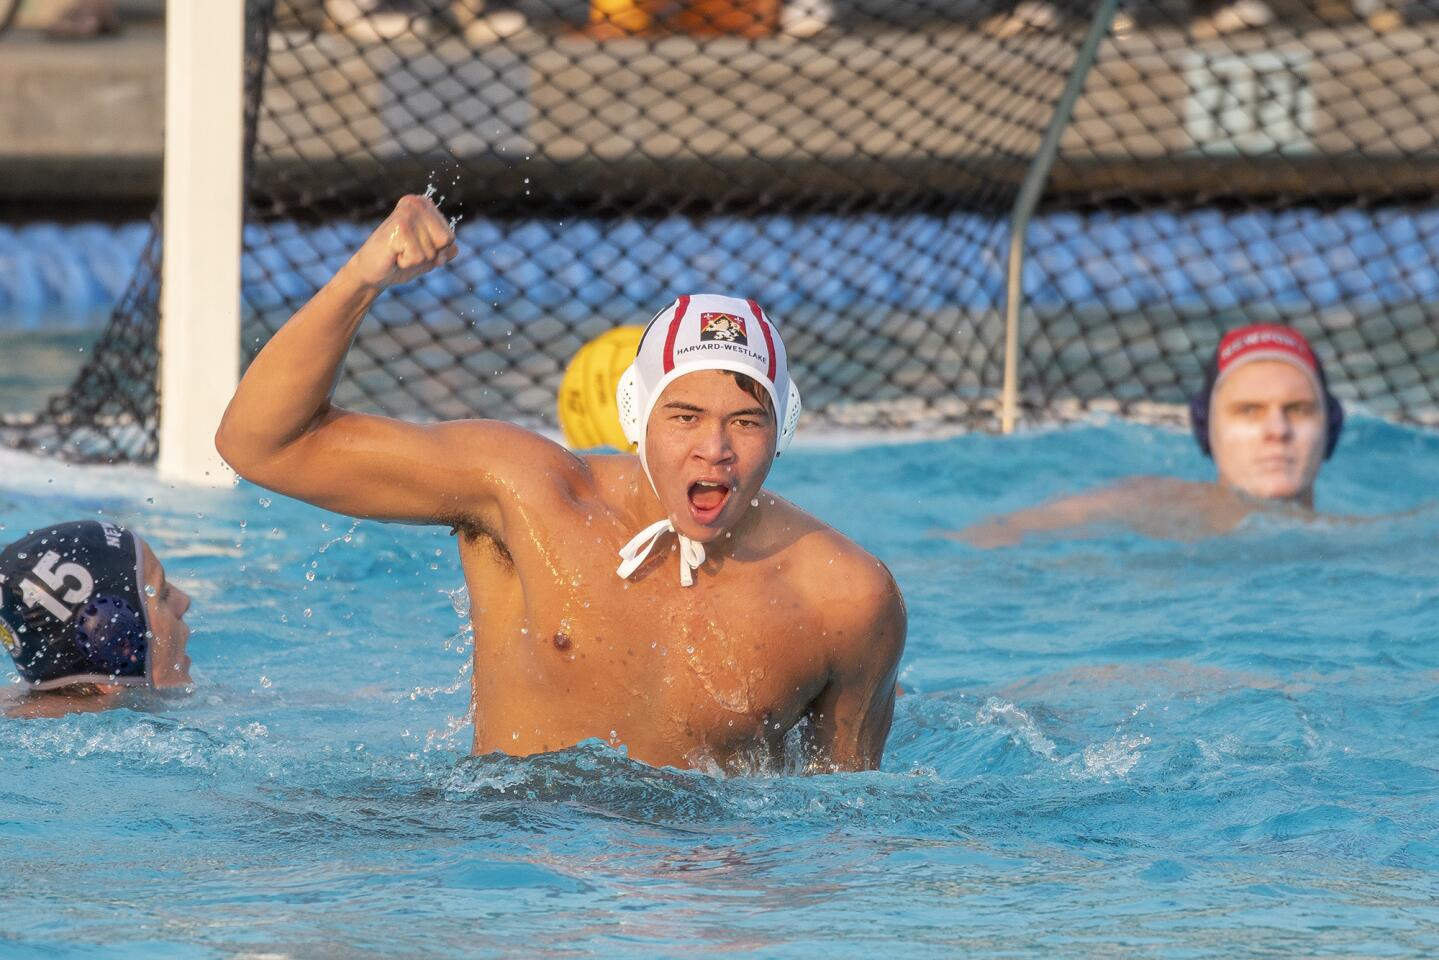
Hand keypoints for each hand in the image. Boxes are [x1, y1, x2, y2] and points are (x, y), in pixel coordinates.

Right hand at [343, 194, 458, 290]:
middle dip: (428, 255)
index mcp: (425, 205)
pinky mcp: (400, 226)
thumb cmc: (400, 261)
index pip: (450, 238)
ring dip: (416, 259)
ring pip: (432, 251)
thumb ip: (447, 249)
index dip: (435, 252)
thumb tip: (452, 247)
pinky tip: (393, 254)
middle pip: (445, 241)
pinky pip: (418, 257)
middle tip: (406, 251)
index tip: (415, 248)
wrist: (370, 271)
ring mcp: (408, 213)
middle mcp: (416, 203)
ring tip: (399, 252)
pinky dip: (406, 263)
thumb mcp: (430, 255)